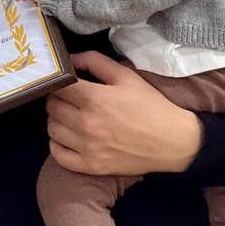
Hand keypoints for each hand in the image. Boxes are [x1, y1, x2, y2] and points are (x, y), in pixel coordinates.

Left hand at [46, 52, 201, 175]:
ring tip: (72, 116)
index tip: (66, 81)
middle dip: (58, 98)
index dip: (59, 81)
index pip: (58, 86)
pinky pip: (58, 154)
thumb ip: (95, 61)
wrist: (172, 141)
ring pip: (52, 129)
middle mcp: (86, 124)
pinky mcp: (90, 167)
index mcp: (95, 99)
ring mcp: (87, 148)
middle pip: (52, 107)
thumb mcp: (126, 76)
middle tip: (71, 98)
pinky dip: (58, 144)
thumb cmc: (150, 105)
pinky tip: (70, 137)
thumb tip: (69, 59)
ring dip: (57, 120)